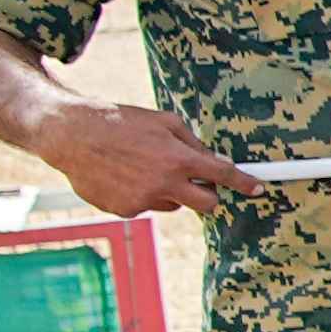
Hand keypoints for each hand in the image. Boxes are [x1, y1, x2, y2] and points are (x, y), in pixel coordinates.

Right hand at [40, 98, 250, 220]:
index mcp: (178, 159)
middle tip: (197, 180)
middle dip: (209, 194)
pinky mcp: (125, 210)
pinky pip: (147, 206)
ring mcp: (143, 201)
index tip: (258, 189)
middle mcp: (164, 184)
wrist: (72, 135)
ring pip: (175, 204)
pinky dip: (144, 195)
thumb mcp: (163, 121)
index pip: (223, 176)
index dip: (245, 184)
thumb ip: (193, 143)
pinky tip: (125, 175)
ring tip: (146, 167)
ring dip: (171, 192)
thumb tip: (216, 161)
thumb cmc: (120, 122)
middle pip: (208, 204)